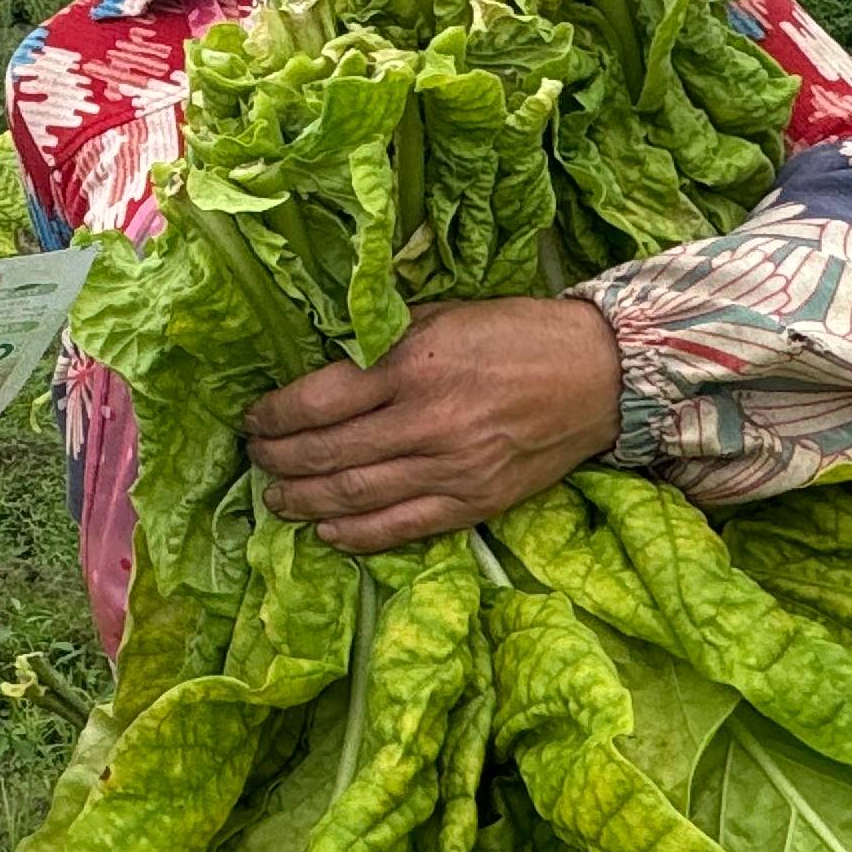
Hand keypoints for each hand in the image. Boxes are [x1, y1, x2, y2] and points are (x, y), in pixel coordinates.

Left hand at [245, 296, 621, 552]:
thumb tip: (318, 363)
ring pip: (354, 496)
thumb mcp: (441, 315)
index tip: (254, 418)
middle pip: (326, 453)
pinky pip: (401, 529)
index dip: (273, 415)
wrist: (597, 374)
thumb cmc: (514, 334)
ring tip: (276, 497)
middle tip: (256, 457)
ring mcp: (452, 468)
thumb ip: (381, 341)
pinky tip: (325, 532)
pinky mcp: (475, 502)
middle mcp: (428, 420)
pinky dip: (355, 536)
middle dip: (277, 459)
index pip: (317, 400)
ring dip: (303, 501)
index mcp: (414, 364)